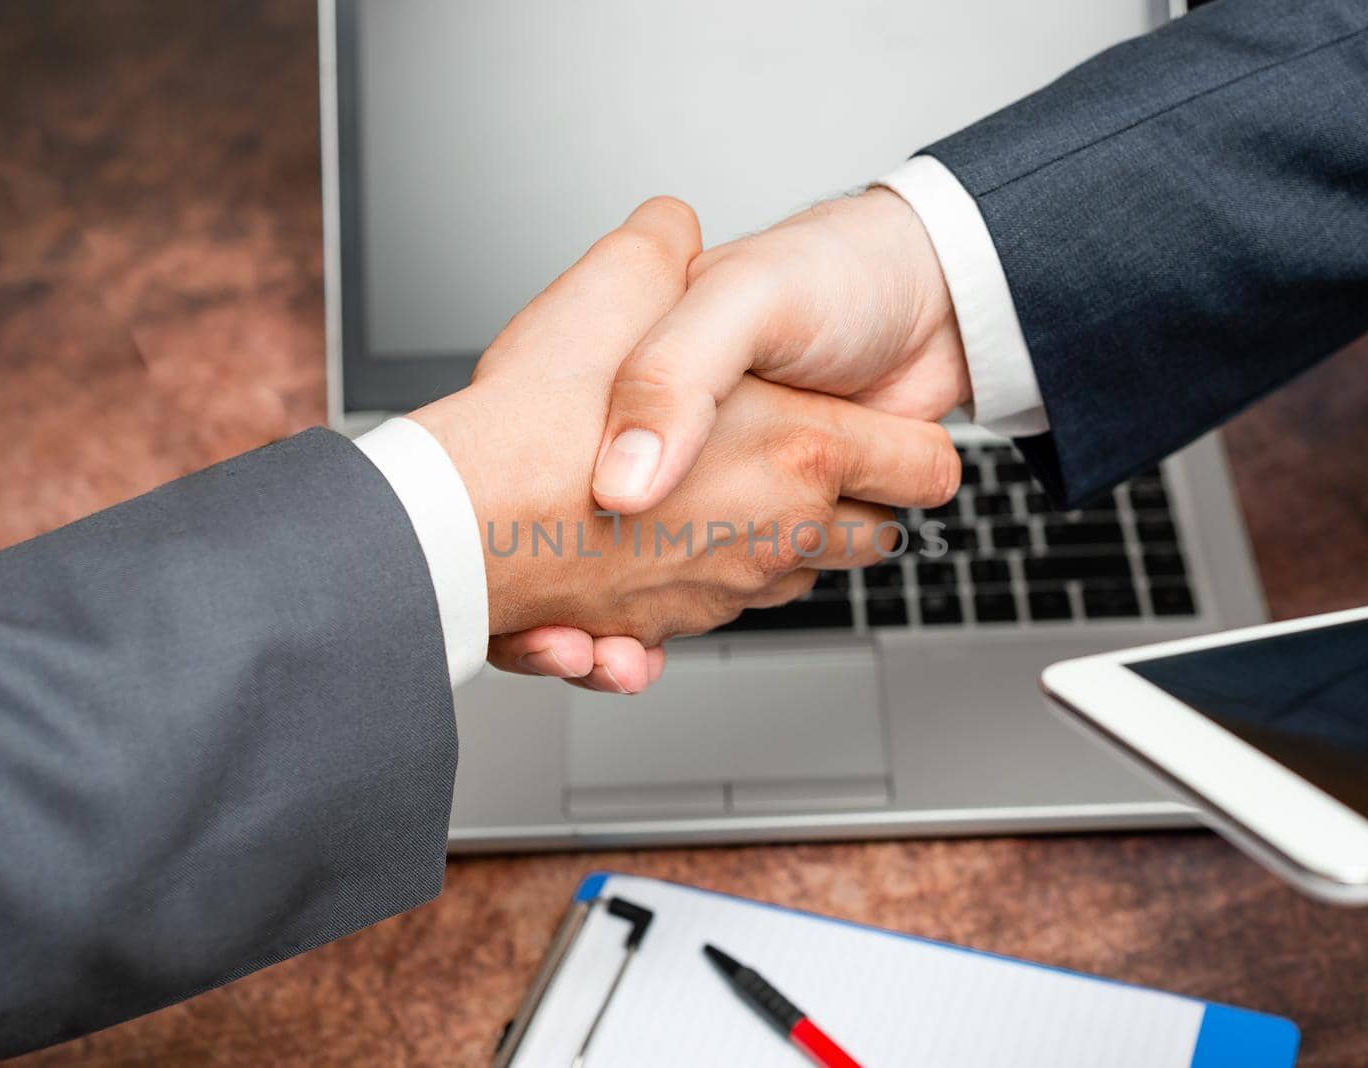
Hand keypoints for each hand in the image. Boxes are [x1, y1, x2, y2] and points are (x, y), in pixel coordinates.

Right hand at [408, 198, 959, 690]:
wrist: (450, 514)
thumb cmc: (553, 400)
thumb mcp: (667, 295)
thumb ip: (679, 270)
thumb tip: (677, 246)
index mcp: (796, 447)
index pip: (917, 470)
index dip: (910, 449)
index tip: (882, 428)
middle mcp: (768, 528)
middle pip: (861, 536)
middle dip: (846, 505)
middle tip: (797, 458)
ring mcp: (720, 586)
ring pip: (790, 580)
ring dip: (770, 550)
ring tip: (721, 497)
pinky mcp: (666, 626)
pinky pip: (710, 621)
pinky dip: (693, 595)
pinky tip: (650, 549)